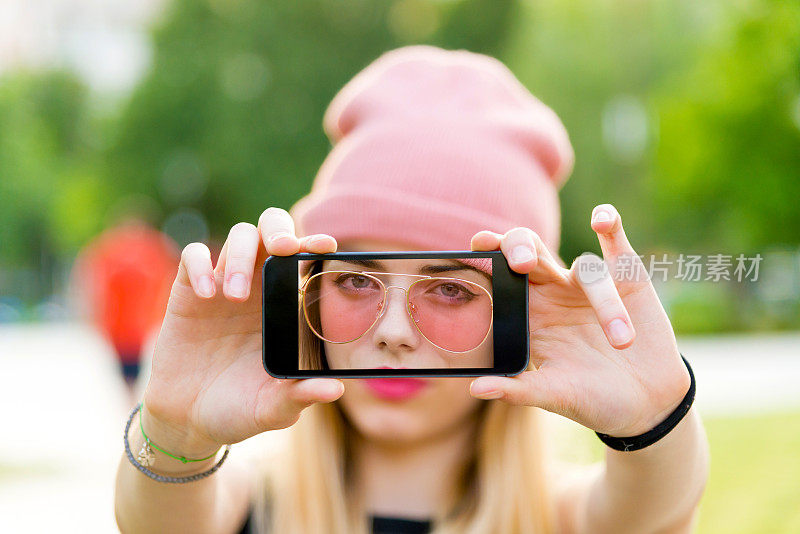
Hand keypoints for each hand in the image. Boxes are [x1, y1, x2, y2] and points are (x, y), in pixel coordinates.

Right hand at [141, 207, 343, 457]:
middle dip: (279, 228)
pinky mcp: (188, 292)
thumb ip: (300, 396)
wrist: (188, 422)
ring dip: (239, 256)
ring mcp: (224, 286)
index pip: (305, 259)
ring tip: (233, 296)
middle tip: (282, 249)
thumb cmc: (239, 410)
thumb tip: (334, 390)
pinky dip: (200, 265)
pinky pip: (193, 256)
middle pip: (272, 230)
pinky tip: (206, 294)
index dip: (315, 244)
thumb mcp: (273, 409)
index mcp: (288, 306)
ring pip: (238, 236)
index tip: (325, 246)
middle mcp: (260, 288)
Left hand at [468, 204, 690, 436]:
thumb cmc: (591, 400)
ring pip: (583, 265)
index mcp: (527, 314)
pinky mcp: (626, 278)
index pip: (499, 275)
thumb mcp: (554, 396)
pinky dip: (610, 225)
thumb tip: (476, 388)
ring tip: (622, 341)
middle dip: (519, 247)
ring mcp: (588, 284)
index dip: (486, 257)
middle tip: (524, 263)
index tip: (478, 248)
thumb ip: (518, 390)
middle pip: (528, 250)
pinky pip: (615, 244)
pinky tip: (601, 219)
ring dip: (603, 296)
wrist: (645, 405)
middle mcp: (553, 292)